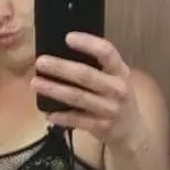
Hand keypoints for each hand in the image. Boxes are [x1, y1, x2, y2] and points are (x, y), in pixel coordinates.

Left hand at [31, 33, 143, 149]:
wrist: (133, 132)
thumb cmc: (118, 99)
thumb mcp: (116, 79)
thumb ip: (98, 68)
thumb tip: (61, 54)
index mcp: (120, 71)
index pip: (107, 52)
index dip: (88, 43)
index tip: (68, 38)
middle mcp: (117, 89)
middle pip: (86, 75)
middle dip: (61, 68)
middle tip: (40, 62)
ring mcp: (111, 109)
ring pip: (78, 97)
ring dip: (55, 90)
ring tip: (36, 83)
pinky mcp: (103, 127)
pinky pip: (79, 121)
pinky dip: (62, 117)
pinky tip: (48, 113)